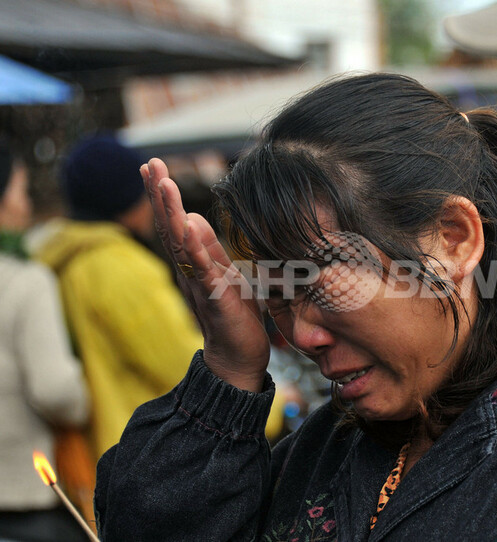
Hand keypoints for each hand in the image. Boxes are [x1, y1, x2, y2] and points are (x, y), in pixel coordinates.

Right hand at [142, 158, 269, 391]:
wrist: (239, 360)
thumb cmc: (233, 318)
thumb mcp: (224, 275)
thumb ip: (209, 249)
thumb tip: (193, 217)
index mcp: (194, 264)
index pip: (175, 224)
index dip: (164, 197)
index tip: (153, 168)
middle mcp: (190, 272)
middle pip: (170, 228)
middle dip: (160, 195)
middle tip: (149, 163)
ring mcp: (200, 285)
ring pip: (181, 244)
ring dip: (172, 212)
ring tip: (162, 183)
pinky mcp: (216, 299)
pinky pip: (203, 270)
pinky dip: (195, 248)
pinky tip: (187, 225)